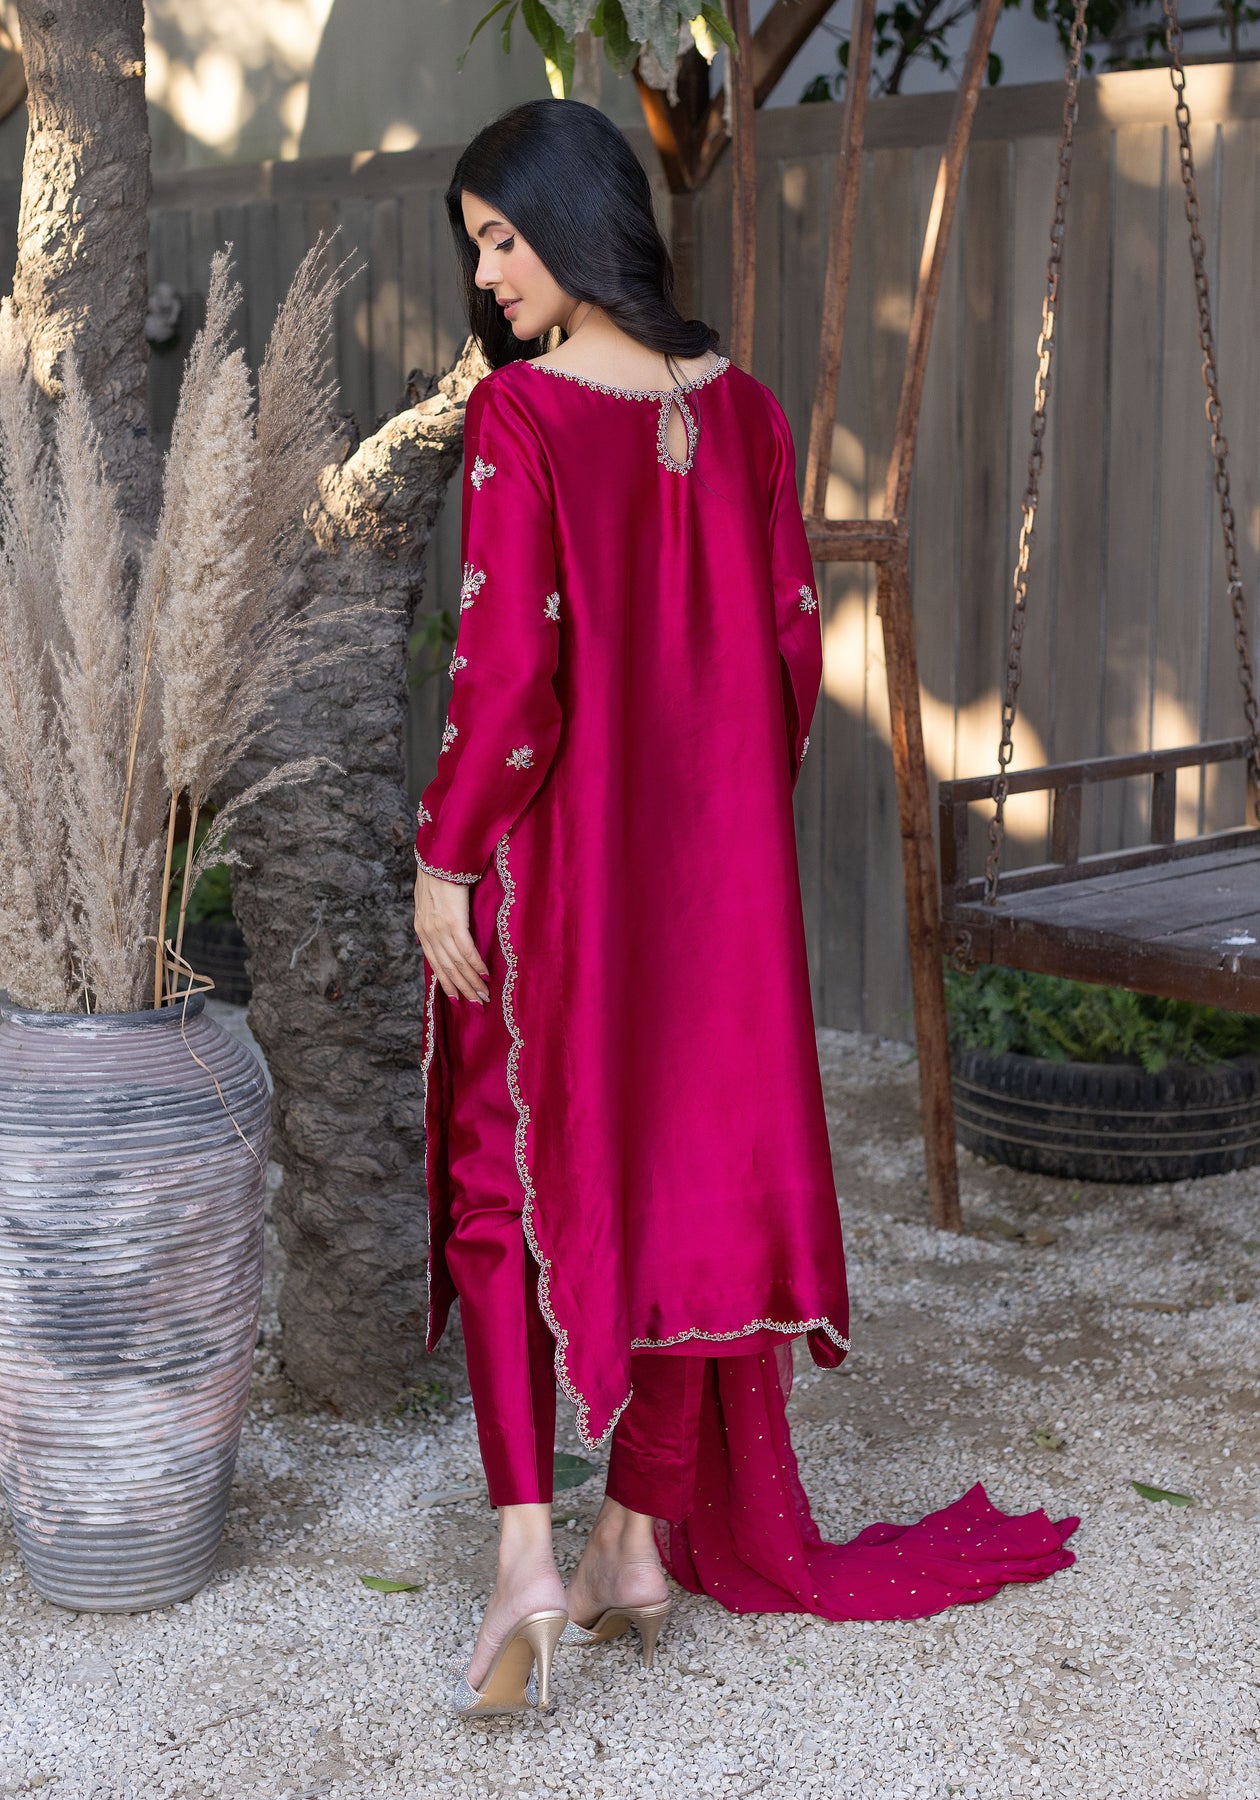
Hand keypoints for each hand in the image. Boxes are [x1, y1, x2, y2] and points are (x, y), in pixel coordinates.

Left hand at [414, 868, 489, 1003]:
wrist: (440, 856)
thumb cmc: (440, 873)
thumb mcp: (431, 900)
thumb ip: (437, 919)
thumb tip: (448, 933)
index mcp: (422, 929)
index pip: (435, 963)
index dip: (447, 983)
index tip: (458, 998)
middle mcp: (428, 932)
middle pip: (446, 968)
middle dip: (462, 989)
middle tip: (477, 1004)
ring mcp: (439, 928)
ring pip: (456, 963)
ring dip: (471, 982)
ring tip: (484, 996)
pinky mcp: (453, 921)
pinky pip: (465, 950)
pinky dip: (475, 965)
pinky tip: (485, 975)